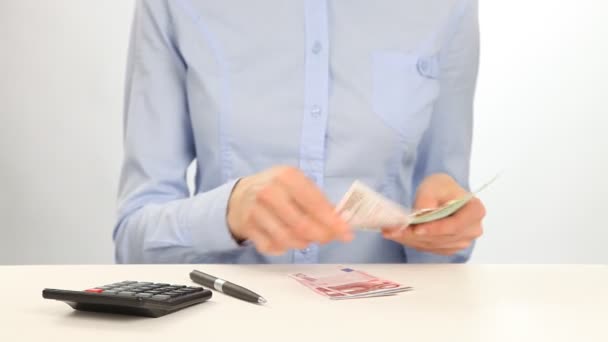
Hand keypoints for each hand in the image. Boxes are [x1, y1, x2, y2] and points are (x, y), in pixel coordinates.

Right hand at [227, 166, 352, 254]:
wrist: (240, 195)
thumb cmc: (276, 189)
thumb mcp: (297, 184)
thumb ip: (318, 200)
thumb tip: (341, 221)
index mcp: (287, 176)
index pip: (315, 203)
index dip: (333, 221)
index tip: (346, 233)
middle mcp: (270, 191)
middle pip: (302, 225)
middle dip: (321, 235)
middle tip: (328, 238)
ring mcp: (256, 210)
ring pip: (287, 239)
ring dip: (303, 243)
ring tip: (308, 238)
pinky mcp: (248, 227)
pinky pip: (272, 246)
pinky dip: (284, 247)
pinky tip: (287, 239)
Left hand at [382, 173, 485, 255]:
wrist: (441, 194)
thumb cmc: (442, 187)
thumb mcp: (434, 185)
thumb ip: (428, 199)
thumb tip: (420, 214)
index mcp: (476, 211)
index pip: (455, 225)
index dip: (435, 229)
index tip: (416, 229)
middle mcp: (472, 229)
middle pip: (442, 238)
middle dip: (415, 235)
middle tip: (393, 230)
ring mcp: (462, 241)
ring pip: (432, 245)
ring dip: (409, 240)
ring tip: (390, 232)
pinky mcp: (448, 247)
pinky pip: (429, 248)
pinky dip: (411, 242)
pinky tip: (398, 235)